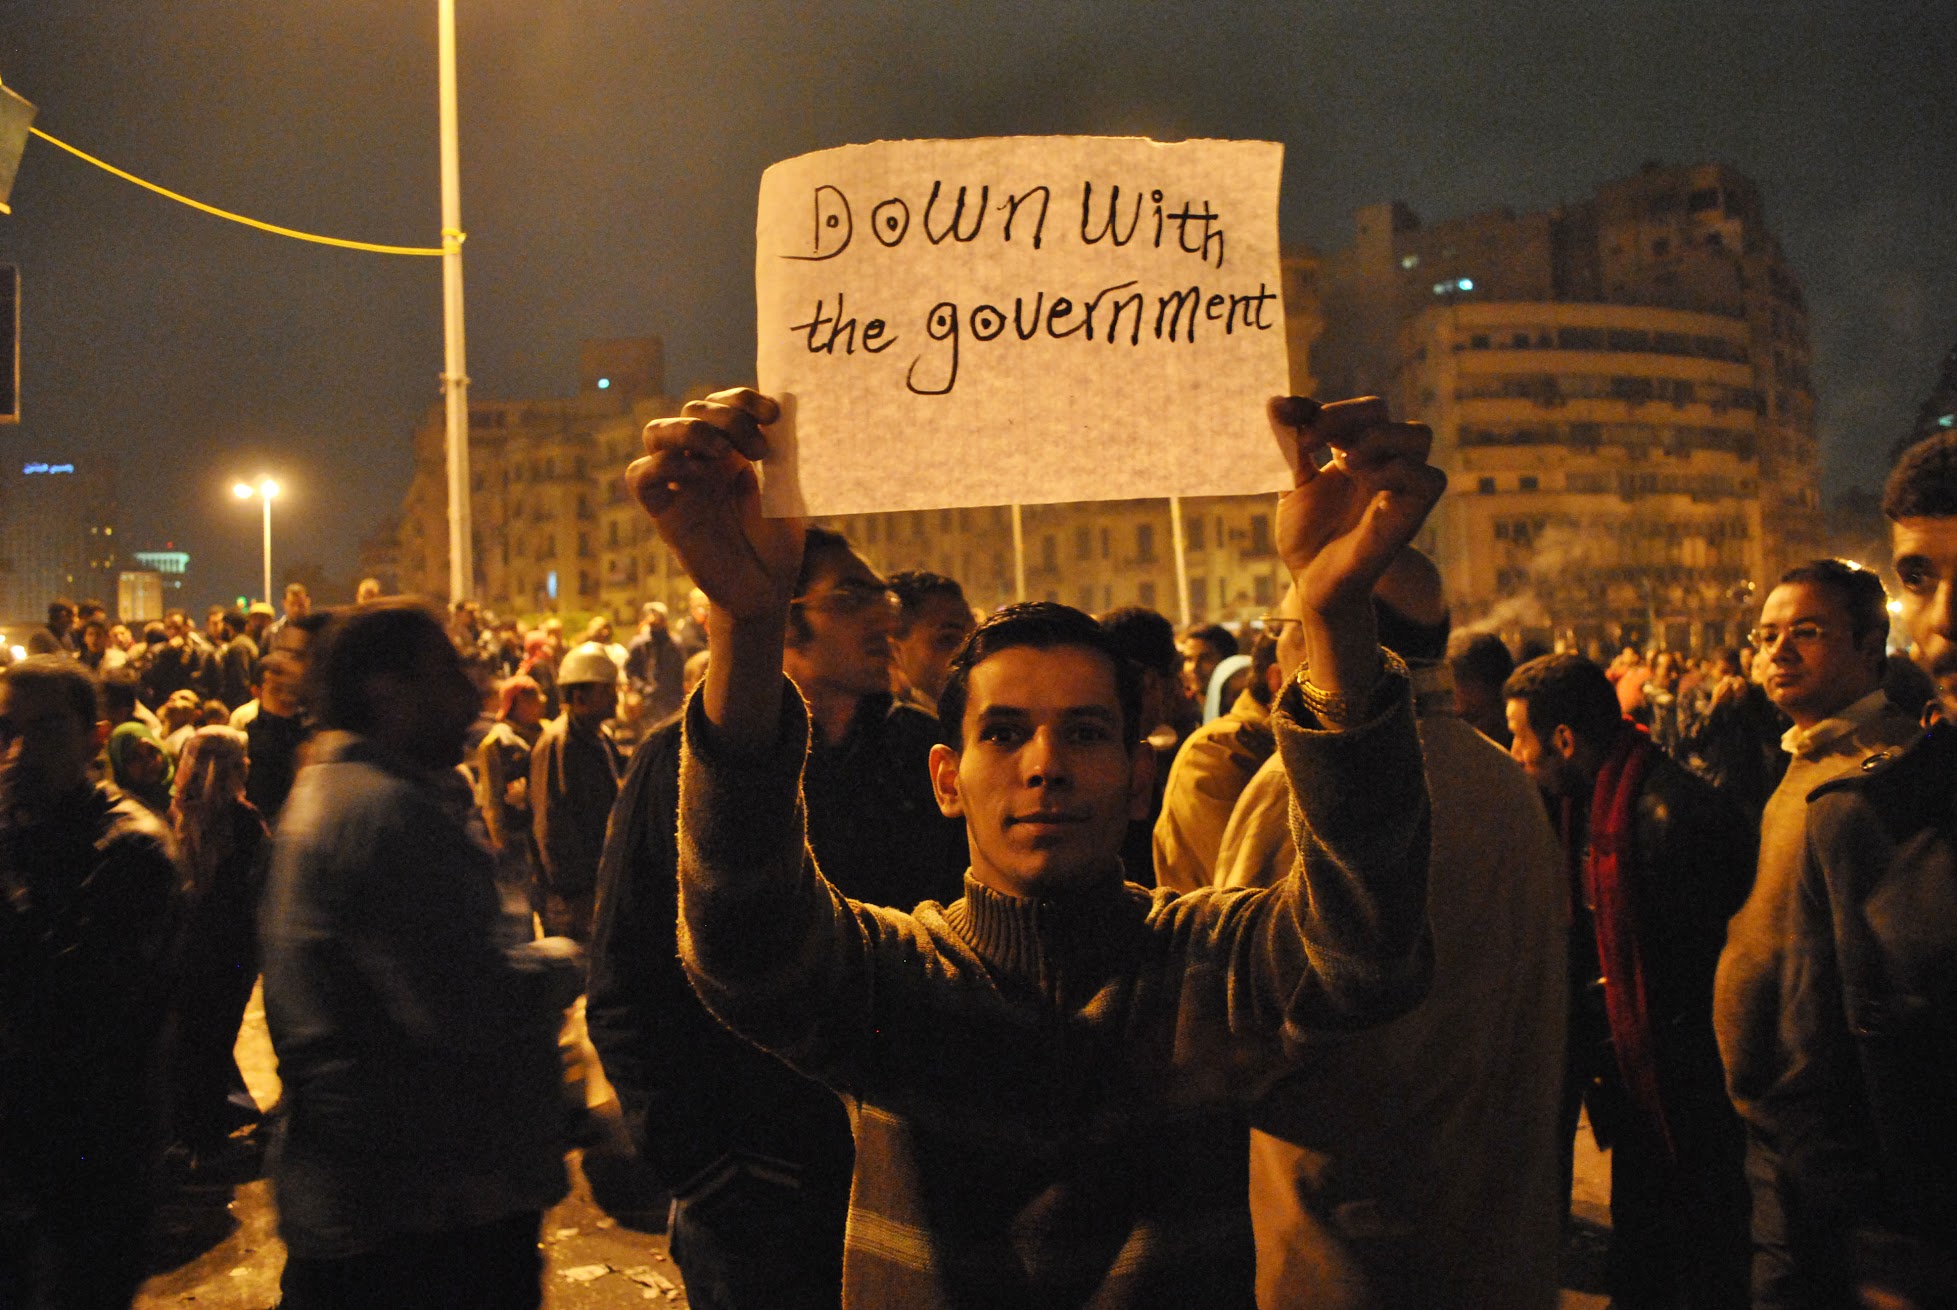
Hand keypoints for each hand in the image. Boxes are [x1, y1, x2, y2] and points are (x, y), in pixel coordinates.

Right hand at [626, 389, 804, 622]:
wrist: (765, 591)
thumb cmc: (778, 544)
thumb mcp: (787, 492)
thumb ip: (780, 453)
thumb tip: (784, 403)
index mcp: (731, 451)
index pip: (722, 403)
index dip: (742, 399)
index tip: (774, 415)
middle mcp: (701, 462)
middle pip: (692, 410)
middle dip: (727, 417)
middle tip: (760, 449)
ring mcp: (680, 485)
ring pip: (656, 432)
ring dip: (690, 430)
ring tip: (725, 452)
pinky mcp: (663, 514)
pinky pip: (640, 476)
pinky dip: (663, 465)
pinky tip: (699, 474)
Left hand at [1268, 396, 1446, 620]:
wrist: (1312, 583)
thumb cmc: (1307, 537)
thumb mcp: (1292, 486)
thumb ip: (1290, 447)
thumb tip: (1276, 401)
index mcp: (1354, 450)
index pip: (1348, 410)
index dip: (1317, 407)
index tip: (1281, 414)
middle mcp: (1381, 462)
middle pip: (1380, 410)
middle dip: (1342, 415)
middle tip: (1309, 440)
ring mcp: (1401, 486)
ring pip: (1417, 435)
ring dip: (1377, 437)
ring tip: (1345, 460)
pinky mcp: (1413, 514)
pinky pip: (1429, 477)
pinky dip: (1398, 470)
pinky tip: (1366, 482)